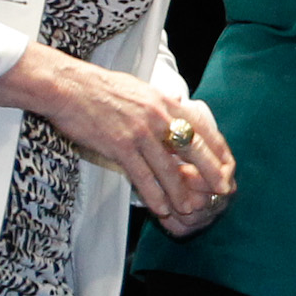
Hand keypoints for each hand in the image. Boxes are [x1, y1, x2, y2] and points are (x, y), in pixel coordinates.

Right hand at [0, 45, 236, 230]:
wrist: (68, 86)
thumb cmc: (101, 88)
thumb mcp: (141, 89)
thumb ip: (161, 104)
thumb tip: (178, 107)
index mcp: (166, 103)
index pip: (203, 128)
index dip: (217, 149)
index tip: (227, 165)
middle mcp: (159, 117)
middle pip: (194, 150)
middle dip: (211, 174)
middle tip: (222, 191)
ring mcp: (140, 133)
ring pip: (168, 169)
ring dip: (180, 193)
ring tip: (190, 209)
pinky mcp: (120, 146)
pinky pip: (142, 176)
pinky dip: (154, 195)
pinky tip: (161, 208)